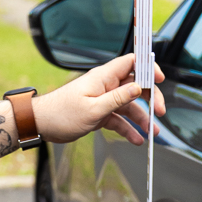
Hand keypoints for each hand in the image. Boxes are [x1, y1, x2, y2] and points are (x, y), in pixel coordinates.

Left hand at [33, 54, 164, 146]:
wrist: (41, 125)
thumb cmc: (61, 114)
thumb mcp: (93, 109)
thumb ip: (117, 98)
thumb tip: (138, 87)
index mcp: (103, 77)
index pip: (131, 62)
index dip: (148, 67)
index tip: (160, 79)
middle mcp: (105, 86)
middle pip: (135, 86)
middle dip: (150, 99)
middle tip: (160, 113)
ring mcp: (102, 100)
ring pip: (128, 106)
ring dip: (142, 118)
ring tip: (152, 132)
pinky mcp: (98, 113)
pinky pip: (118, 119)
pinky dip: (128, 129)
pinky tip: (136, 139)